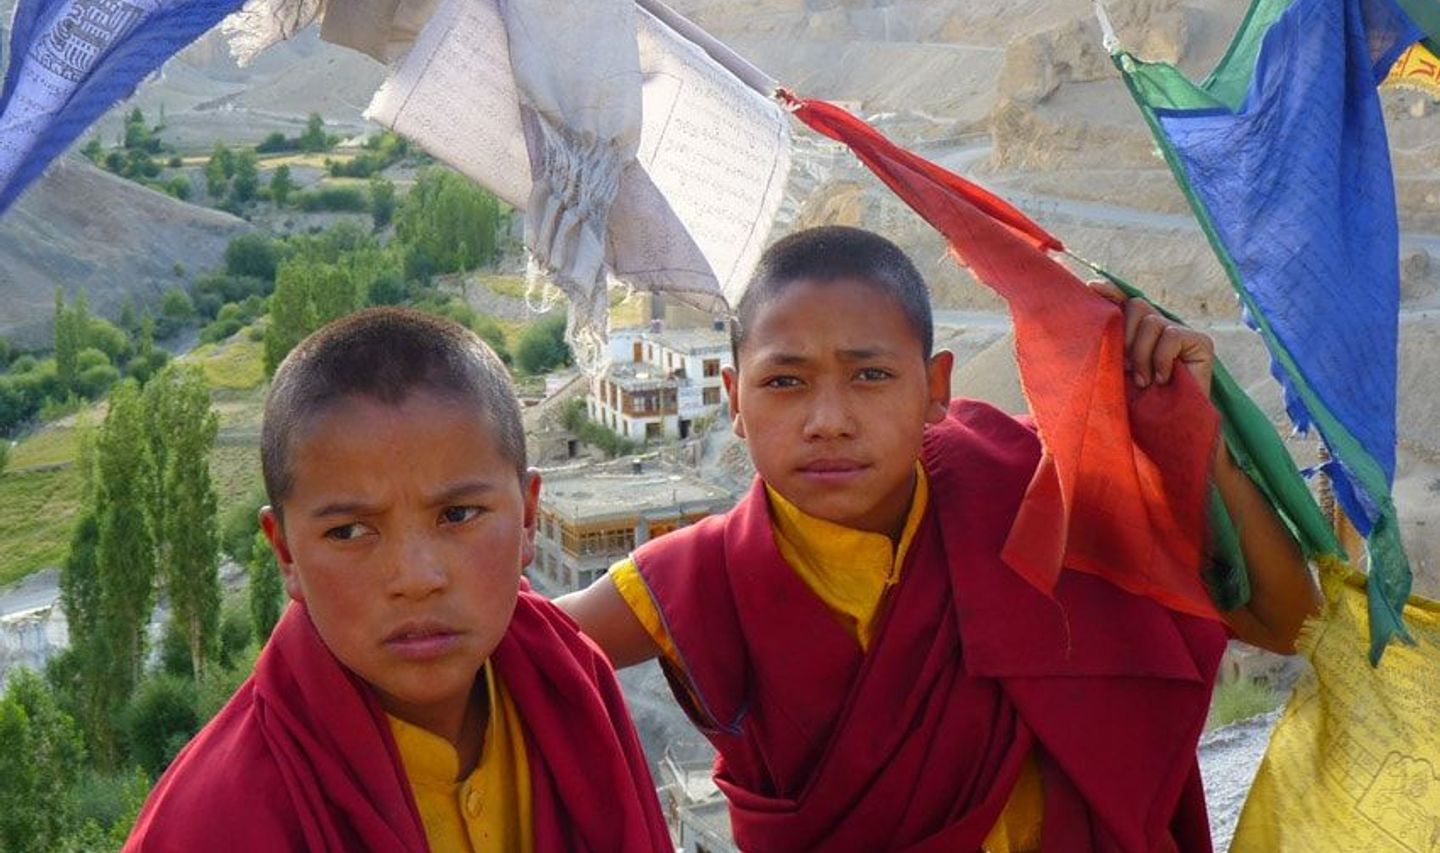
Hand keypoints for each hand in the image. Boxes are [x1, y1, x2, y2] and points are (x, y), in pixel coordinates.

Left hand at [1088, 279, 1214, 394]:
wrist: (1170, 429)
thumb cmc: (1140, 404)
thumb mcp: (1116, 372)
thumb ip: (1109, 346)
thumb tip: (1091, 315)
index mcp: (1138, 332)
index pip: (1125, 302)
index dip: (1111, 292)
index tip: (1091, 289)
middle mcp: (1160, 327)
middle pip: (1137, 306)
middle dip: (1125, 336)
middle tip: (1125, 367)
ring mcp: (1181, 333)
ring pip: (1151, 322)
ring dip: (1141, 354)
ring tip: (1143, 381)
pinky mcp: (1199, 342)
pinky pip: (1171, 335)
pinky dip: (1161, 359)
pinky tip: (1162, 379)